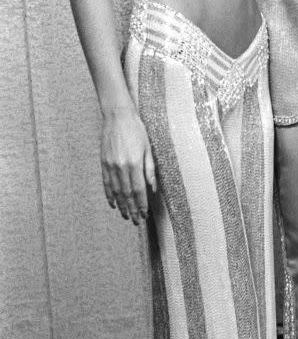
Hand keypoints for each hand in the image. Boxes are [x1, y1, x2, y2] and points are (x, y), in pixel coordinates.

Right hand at [101, 106, 156, 224]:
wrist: (118, 117)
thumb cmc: (137, 131)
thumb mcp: (148, 149)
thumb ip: (150, 170)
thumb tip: (152, 188)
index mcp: (135, 163)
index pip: (138, 190)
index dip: (141, 204)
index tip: (144, 215)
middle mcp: (121, 167)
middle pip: (127, 194)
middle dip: (132, 209)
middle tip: (135, 221)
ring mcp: (110, 165)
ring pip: (116, 191)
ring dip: (121, 205)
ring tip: (126, 215)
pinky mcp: (103, 163)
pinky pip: (106, 183)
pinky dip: (109, 195)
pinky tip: (113, 203)